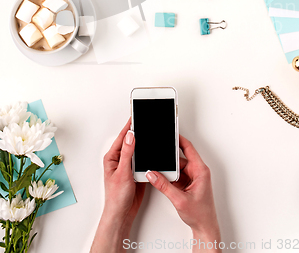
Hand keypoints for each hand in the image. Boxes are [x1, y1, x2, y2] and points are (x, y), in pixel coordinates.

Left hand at [90, 119, 145, 252]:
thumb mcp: (122, 173)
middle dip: (139, 132)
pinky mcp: (137, 172)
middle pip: (131, 142)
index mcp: (112, 157)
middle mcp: (120, 160)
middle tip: (146, 122)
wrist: (122, 214)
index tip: (136, 116)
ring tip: (151, 134)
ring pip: (139, 150)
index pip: (123, 137)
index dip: (129, 126)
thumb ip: (127, 153)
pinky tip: (153, 151)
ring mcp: (129, 166)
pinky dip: (148, 155)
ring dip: (144, 145)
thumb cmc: (116, 197)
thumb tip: (130, 136)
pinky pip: (144, 160)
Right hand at [146, 135, 220, 249]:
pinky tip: (163, 180)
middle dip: (169, 158)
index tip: (170, 133)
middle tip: (158, 156)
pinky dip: (169, 177)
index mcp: (200, 170)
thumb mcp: (179, 199)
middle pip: (180, 158)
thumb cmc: (200, 215)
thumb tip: (153, 174)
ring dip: (168, 170)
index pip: (188, 148)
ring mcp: (193, 177)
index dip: (179, 139)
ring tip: (159, 172)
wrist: (204, 228)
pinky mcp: (188, 183)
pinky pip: (176, 175)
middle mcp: (197, 172)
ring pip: (177, 167)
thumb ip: (164, 185)